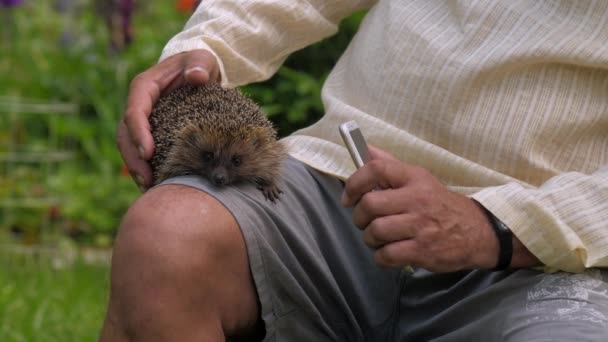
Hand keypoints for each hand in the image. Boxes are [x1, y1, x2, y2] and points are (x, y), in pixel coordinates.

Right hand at [117, 49, 219, 189]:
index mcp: (144, 87)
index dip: (138, 132)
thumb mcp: (201, 59)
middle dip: (133, 158)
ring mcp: (144, 121)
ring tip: (148, 187)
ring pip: (130, 146)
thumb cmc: (198, 64)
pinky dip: (148, 168)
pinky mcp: (152, 133)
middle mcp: (139, 105)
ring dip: (136, 168)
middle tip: (146, 179)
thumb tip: (197, 77)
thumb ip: (199, 65)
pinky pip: (143, 153)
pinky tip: (157, 185)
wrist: (199, 72)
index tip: (148, 152)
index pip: (135, 111)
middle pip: (126, 134)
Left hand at [341, 147, 499, 271]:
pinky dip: (380, 257)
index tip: (349, 197)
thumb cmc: (440, 205)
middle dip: (359, 217)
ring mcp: (420, 226)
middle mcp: (417, 199)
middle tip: (365, 222)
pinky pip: (386, 255)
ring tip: (378, 238)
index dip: (355, 183)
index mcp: (414, 177)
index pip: (376, 169)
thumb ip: (390, 165)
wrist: (477, 232)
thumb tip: (365, 149)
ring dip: (369, 238)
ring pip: (375, 231)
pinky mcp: (423, 251)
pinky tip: (388, 253)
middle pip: (369, 204)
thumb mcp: (419, 179)